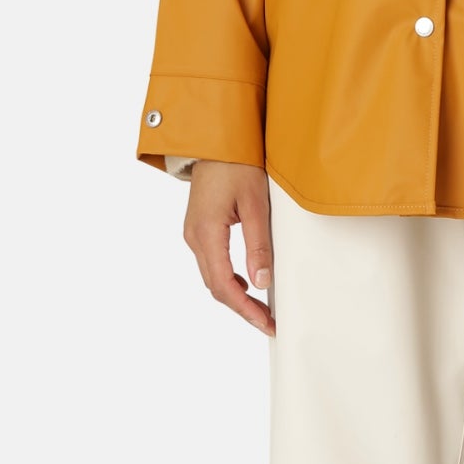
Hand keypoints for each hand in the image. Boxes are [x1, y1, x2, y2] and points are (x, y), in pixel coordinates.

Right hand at [182, 162, 274, 335]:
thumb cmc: (236, 164)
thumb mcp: (256, 204)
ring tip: (261, 308)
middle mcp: (194, 237)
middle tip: (269, 322)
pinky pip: (212, 263)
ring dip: (236, 295)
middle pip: (216, 287)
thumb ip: (258, 244)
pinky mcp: (199, 229)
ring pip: (213, 277)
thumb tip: (262, 282)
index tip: (266, 323)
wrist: (216, 140)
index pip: (224, 285)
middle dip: (242, 308)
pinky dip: (229, 279)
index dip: (246, 309)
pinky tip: (247, 283)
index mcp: (206, 233)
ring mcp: (194, 234)